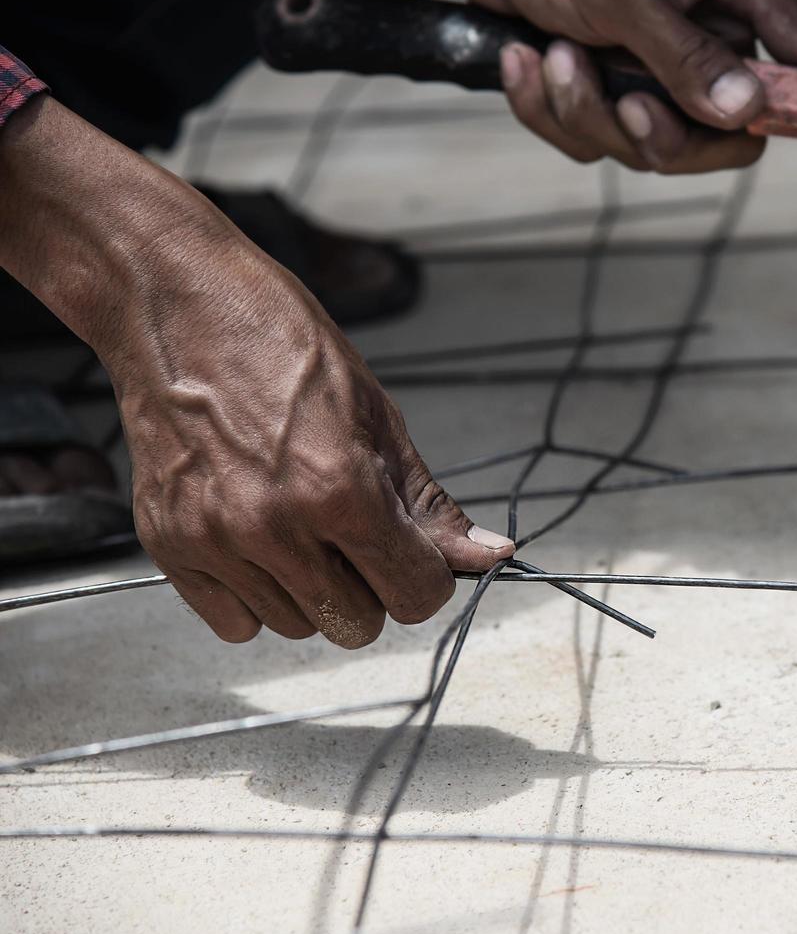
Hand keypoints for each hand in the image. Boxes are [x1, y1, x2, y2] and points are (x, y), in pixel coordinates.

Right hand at [0, 97, 513, 647]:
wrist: (180, 307)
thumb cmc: (286, 347)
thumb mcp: (381, 417)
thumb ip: (429, 503)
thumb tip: (490, 556)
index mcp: (341, 491)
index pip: (415, 596)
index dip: (427, 577)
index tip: (416, 554)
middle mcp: (275, 527)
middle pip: (358, 624)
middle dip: (372, 588)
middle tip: (355, 533)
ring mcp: (215, 540)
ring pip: (298, 626)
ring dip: (313, 592)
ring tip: (300, 524)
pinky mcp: (168, 546)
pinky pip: (234, 622)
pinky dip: (255, 594)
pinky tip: (257, 541)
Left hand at [468, 0, 796, 172]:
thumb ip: (685, 55)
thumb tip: (746, 111)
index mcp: (736, 0)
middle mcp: (705, 45)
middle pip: (727, 138)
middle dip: (663, 140)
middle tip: (625, 105)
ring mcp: (654, 74)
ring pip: (648, 148)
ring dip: (586, 114)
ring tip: (551, 57)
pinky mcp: (600, 91)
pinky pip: (590, 142)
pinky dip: (547, 111)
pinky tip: (521, 59)